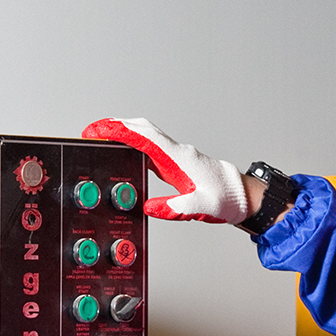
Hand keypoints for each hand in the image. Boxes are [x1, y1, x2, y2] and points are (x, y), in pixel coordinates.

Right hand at [82, 118, 247, 224]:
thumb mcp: (202, 208)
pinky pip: (151, 145)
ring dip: (124, 132)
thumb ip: (176, 208)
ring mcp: (177, 154)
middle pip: (142, 129)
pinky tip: (126, 150)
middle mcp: (176, 152)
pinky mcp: (178, 161)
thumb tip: (149, 207)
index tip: (97, 132)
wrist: (243, 196)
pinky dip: (135, 142)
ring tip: (103, 136)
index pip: (143, 139)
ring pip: (146, 134)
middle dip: (115, 127)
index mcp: (179, 159)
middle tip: (92, 131)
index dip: (118, 132)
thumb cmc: (227, 199)